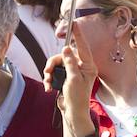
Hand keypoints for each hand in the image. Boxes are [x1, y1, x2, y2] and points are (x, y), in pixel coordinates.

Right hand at [43, 22, 95, 136]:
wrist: (72, 112)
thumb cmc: (77, 97)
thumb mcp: (73, 79)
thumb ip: (70, 63)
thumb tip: (66, 48)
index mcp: (88, 66)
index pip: (82, 47)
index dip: (78, 35)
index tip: (74, 24)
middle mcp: (81, 67)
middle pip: (64, 55)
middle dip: (53, 63)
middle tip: (48, 70)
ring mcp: (72, 72)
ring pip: (57, 63)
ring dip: (50, 72)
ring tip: (48, 82)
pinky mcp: (65, 77)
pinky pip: (54, 71)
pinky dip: (49, 78)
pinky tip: (48, 87)